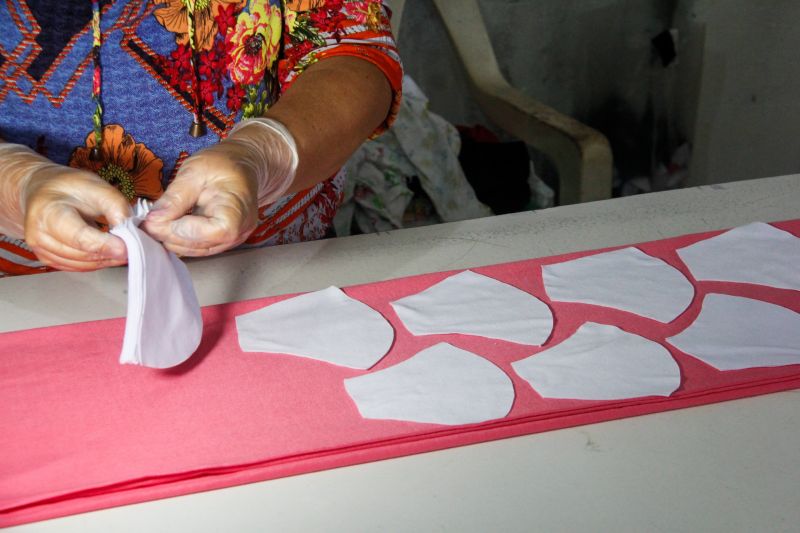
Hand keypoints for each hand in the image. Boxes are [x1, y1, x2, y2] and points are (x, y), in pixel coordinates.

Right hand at [0, 143, 129, 270]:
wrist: (43, 191)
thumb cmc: (68, 187)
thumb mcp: (96, 186)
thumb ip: (115, 206)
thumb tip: (129, 231)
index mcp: (48, 212)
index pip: (78, 236)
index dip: (104, 245)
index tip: (126, 248)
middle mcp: (39, 234)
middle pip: (82, 254)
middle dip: (111, 253)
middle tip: (133, 247)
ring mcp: (42, 250)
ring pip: (83, 264)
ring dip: (107, 259)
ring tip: (124, 247)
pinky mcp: (49, 259)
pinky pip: (79, 267)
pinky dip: (97, 262)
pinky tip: (108, 252)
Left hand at [143, 118, 297, 256]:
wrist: (240, 165)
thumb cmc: (223, 164)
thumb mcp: (194, 172)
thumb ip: (175, 198)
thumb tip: (154, 220)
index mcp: (237, 211)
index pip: (212, 232)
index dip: (182, 230)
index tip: (157, 219)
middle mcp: (240, 231)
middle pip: (202, 245)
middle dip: (171, 235)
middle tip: (147, 222)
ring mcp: (233, 239)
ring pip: (198, 250)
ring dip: (173, 240)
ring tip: (154, 224)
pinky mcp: (223, 240)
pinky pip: (200, 247)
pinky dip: (181, 240)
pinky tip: (167, 227)